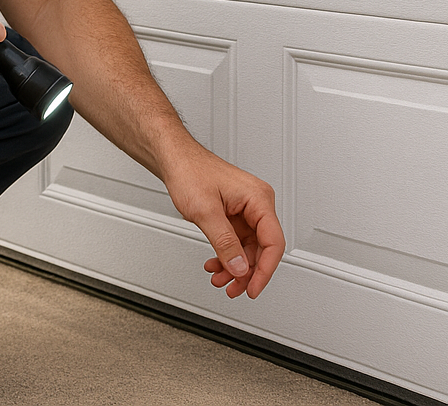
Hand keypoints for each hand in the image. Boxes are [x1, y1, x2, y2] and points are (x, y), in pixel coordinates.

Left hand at [164, 149, 284, 298]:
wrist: (174, 158)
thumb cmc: (189, 171)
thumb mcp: (205, 211)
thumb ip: (224, 242)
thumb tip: (240, 267)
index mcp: (258, 199)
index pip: (273, 242)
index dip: (265, 270)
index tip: (254, 288)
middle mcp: (256, 204)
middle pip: (262, 249)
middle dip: (246, 272)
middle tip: (233, 289)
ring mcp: (245, 210)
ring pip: (248, 248)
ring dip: (234, 267)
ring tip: (220, 279)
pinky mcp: (234, 215)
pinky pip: (236, 241)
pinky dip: (226, 255)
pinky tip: (215, 264)